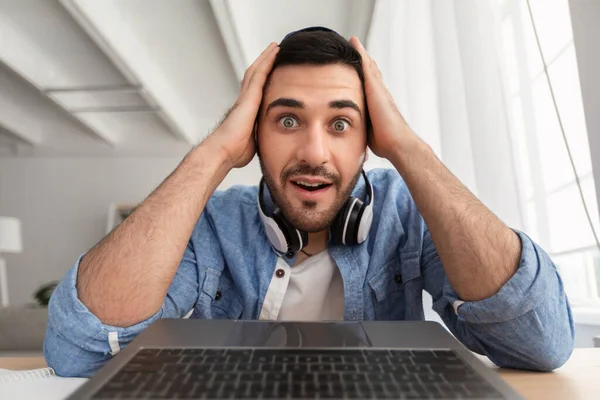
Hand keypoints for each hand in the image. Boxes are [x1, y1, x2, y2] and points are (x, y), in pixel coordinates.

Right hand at [204, 42, 278, 168]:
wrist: (223, 151)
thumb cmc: (234, 152)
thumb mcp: (252, 142)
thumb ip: (257, 137)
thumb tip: (264, 143)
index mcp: (245, 111)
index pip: (255, 90)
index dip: (262, 79)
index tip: (270, 71)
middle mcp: (244, 101)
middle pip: (254, 76)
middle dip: (263, 64)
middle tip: (273, 51)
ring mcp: (245, 97)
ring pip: (256, 71)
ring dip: (265, 58)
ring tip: (275, 47)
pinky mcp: (249, 97)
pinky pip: (259, 74)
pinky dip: (267, 62)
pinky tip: (274, 52)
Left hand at [349, 37, 411, 160]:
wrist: (397, 142)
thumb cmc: (386, 142)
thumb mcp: (370, 132)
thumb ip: (365, 128)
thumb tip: (356, 137)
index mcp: (378, 104)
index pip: (370, 86)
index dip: (365, 76)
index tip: (359, 68)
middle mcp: (380, 93)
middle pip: (371, 72)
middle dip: (364, 62)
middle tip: (356, 49)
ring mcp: (379, 88)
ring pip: (369, 66)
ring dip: (362, 54)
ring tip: (354, 42)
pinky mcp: (375, 86)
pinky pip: (366, 65)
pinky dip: (361, 53)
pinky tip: (354, 43)